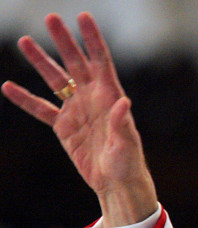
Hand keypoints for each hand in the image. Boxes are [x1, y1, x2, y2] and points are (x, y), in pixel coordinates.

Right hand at [1, 12, 157, 226]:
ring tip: (25, 41)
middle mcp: (92, 99)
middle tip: (50, 18)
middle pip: (75, 64)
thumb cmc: (128, 164)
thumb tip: (123, 102)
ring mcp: (76, 111)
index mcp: (110, 97)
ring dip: (40, 61)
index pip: (101, 62)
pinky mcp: (64, 127)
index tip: (83, 16)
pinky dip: (24, 99)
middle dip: (63, 41)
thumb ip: (122, 123)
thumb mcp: (127, 144)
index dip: (92, 39)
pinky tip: (8, 86)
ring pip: (55, 80)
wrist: (116, 183)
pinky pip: (41, 109)